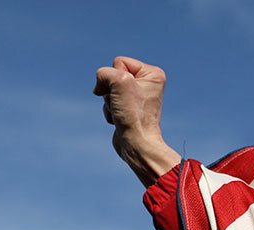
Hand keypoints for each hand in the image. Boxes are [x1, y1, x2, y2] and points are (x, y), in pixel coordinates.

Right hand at [94, 56, 180, 185]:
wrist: (136, 144)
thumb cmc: (133, 114)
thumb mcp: (118, 81)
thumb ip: (104, 72)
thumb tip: (100, 88)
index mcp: (153, 74)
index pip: (119, 62)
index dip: (116, 77)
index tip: (127, 94)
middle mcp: (147, 84)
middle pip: (112, 75)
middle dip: (111, 90)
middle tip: (123, 105)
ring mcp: (137, 97)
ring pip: (108, 90)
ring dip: (109, 102)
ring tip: (121, 113)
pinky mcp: (127, 109)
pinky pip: (108, 102)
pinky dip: (109, 111)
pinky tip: (119, 120)